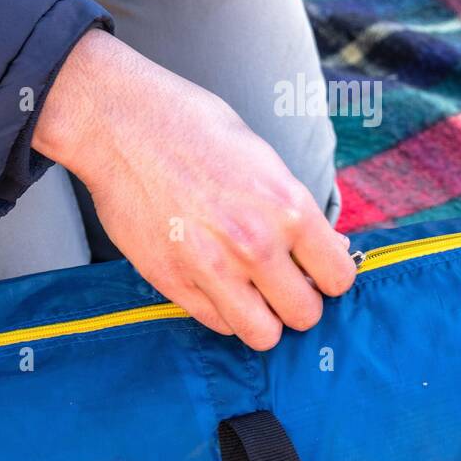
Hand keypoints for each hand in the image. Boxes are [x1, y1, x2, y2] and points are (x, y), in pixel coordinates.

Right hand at [34, 30, 355, 348]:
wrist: (123, 125)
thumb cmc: (195, 130)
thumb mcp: (264, 160)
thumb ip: (296, 212)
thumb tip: (332, 250)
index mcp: (288, 207)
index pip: (338, 277)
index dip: (329, 277)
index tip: (316, 271)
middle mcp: (256, 245)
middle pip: (305, 314)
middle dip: (298, 302)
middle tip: (283, 284)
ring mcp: (212, 269)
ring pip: (262, 335)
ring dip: (262, 318)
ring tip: (251, 293)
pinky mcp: (172, 282)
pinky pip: (216, 324)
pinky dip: (222, 311)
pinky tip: (215, 283)